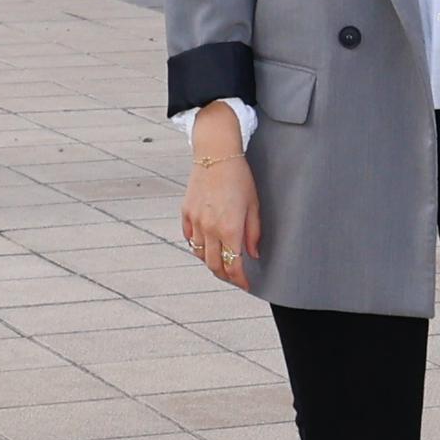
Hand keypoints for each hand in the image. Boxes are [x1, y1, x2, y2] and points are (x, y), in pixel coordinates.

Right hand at [181, 112, 259, 285]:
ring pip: (201, 254)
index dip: (240, 280)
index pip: (234, 265)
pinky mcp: (186, 213)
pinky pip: (190, 238)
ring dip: (212, 262)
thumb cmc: (239, 177)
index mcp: (229, 228)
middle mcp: (210, 228)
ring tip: (222, 263)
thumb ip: (253, 233)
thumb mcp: (253, 205)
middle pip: (215, 265)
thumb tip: (253, 254)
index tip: (246, 285)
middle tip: (235, 278)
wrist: (215, 154)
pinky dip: (198, 247)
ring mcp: (196, 221)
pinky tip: (207, 246)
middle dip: (226, 276)